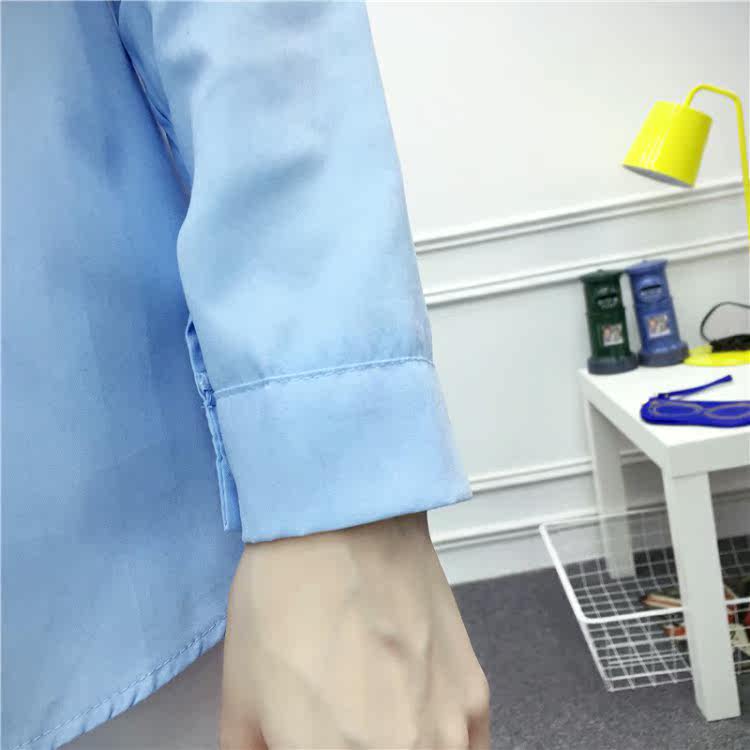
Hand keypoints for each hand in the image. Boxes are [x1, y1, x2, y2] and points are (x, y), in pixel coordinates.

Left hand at [220, 511, 490, 748]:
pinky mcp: (475, 698)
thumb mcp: (240, 698)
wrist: (346, 526)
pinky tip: (411, 720)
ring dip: (398, 749)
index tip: (307, 740)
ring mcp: (449, 734)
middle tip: (334, 728)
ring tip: (371, 719)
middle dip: (347, 749)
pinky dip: (437, 747)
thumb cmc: (283, 601)